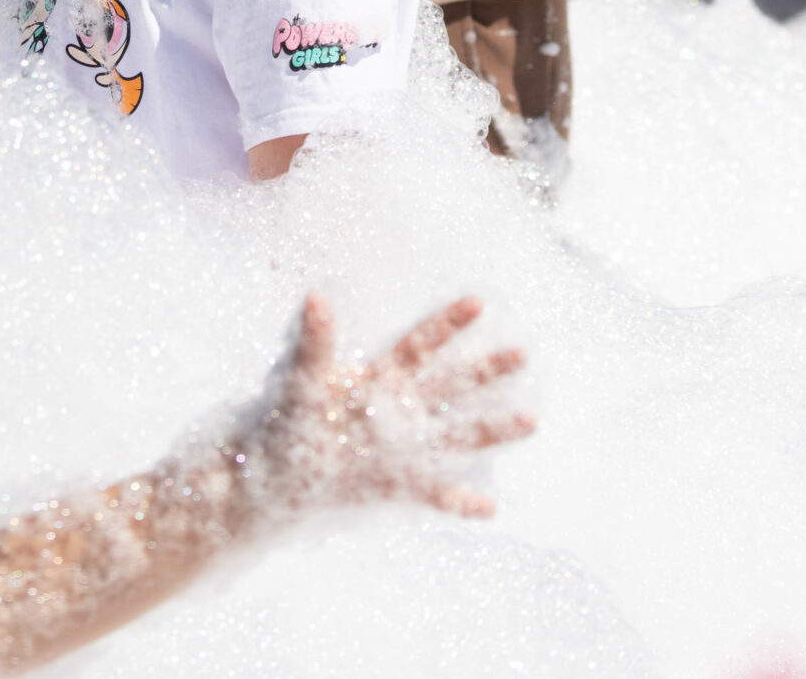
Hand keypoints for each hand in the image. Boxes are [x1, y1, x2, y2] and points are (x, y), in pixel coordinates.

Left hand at [239, 294, 532, 521]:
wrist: (274, 475)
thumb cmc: (286, 421)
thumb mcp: (301, 380)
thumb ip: (315, 342)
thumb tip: (315, 296)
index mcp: (381, 377)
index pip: (420, 345)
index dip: (447, 324)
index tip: (477, 302)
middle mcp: (402, 409)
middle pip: (451, 384)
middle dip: (486, 369)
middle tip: (523, 353)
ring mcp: (405, 447)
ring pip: (457, 435)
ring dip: (492, 429)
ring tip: (531, 421)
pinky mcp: (399, 484)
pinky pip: (437, 493)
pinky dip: (463, 502)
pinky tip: (490, 509)